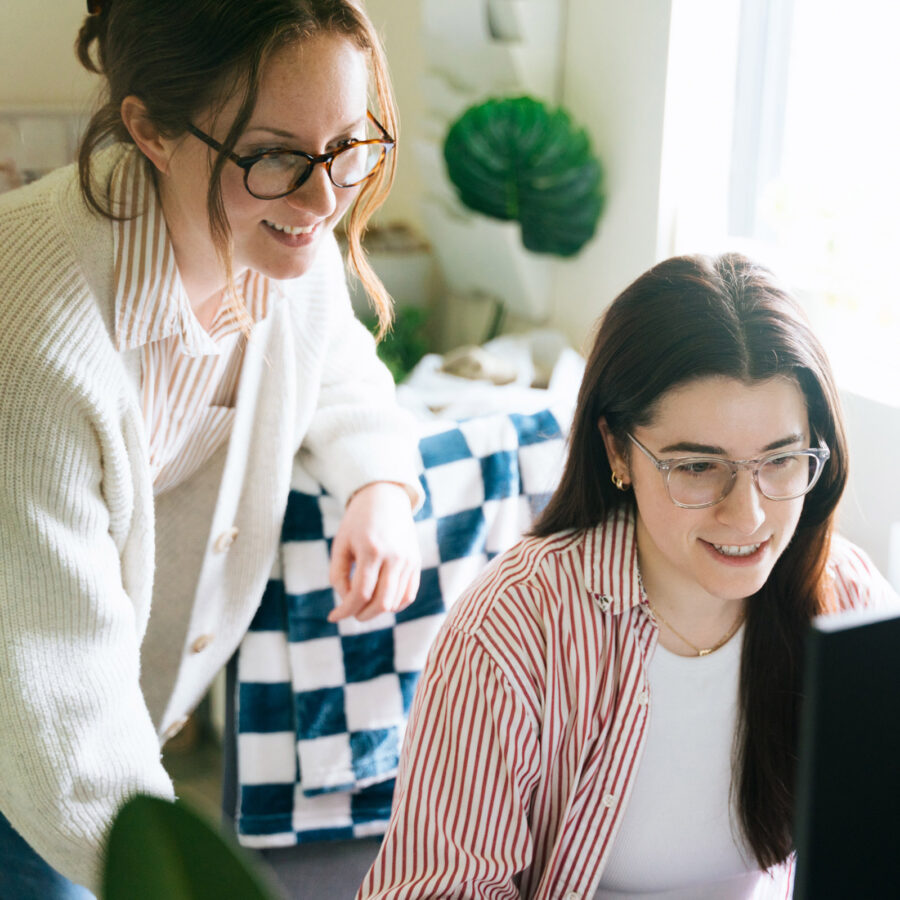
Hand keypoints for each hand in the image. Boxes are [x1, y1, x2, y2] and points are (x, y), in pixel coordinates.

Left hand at [328, 482, 420, 621]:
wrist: (385, 497)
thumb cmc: (357, 521)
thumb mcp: (341, 544)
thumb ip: (338, 574)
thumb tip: (347, 601)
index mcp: (372, 550)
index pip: (360, 594)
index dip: (345, 610)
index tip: (333, 617)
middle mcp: (394, 557)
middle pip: (381, 603)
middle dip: (362, 615)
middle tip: (350, 613)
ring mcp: (409, 560)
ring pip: (395, 602)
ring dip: (376, 610)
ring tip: (362, 604)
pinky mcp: (416, 562)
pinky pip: (409, 594)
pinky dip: (395, 604)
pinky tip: (380, 601)